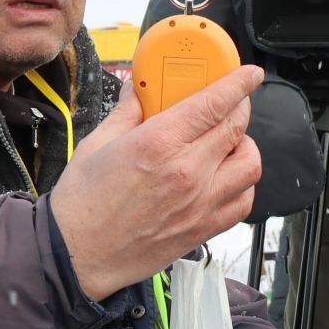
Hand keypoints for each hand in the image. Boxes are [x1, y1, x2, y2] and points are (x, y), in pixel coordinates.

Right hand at [49, 66, 264, 300]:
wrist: (78, 254)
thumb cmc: (83, 204)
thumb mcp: (98, 142)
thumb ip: (127, 111)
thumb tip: (139, 89)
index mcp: (159, 143)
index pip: (214, 103)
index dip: (238, 83)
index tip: (249, 74)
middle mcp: (187, 172)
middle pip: (237, 128)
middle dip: (239, 107)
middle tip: (229, 102)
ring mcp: (200, 203)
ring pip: (250, 164)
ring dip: (244, 146)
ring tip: (226, 143)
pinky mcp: (203, 229)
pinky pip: (243, 201)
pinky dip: (243, 185)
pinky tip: (225, 178)